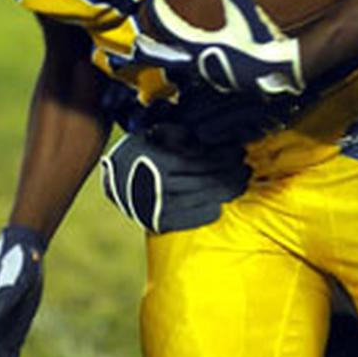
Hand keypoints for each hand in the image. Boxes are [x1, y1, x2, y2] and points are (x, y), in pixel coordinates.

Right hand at [102, 124, 250, 232]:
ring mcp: (162, 207)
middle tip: (245, 166)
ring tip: (241, 182)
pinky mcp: (162, 223)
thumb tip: (208, 135)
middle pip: (211, 180)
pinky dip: (212, 210)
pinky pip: (196, 218)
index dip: (226, 156)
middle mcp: (162, 186)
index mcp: (162, 162)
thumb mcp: (153, 133)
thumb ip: (179, 133)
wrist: (112, 181)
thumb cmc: (138, 151)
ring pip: (208, 199)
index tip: (238, 151)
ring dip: (230, 190)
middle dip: (233, 172)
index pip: (205, 161)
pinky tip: (221, 202)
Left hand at [136, 0, 303, 95]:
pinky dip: (206, 60)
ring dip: (182, 57)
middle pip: (172, 58)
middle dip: (156, 50)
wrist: (286, 74)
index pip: (171, 30)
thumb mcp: (246, 14)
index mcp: (201, 51)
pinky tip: (219, 56)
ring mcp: (218, 77)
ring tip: (177, 50)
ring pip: (192, 67)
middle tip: (141, 47)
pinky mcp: (234, 82)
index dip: (160, 14)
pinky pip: (212, 69)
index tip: (154, 1)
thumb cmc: (263, 48)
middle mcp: (204, 68)